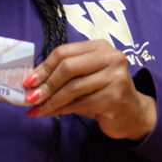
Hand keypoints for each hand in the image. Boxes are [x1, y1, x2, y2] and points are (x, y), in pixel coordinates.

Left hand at [22, 39, 156, 140]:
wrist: (133, 114)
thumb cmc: (103, 92)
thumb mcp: (85, 77)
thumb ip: (64, 74)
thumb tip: (31, 82)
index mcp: (99, 47)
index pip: (65, 52)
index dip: (44, 67)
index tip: (28, 80)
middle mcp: (110, 58)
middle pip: (68, 67)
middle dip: (46, 84)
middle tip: (30, 97)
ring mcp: (115, 77)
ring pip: (72, 88)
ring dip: (50, 101)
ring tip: (35, 109)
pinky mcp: (115, 98)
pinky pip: (80, 104)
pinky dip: (60, 110)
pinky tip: (49, 113)